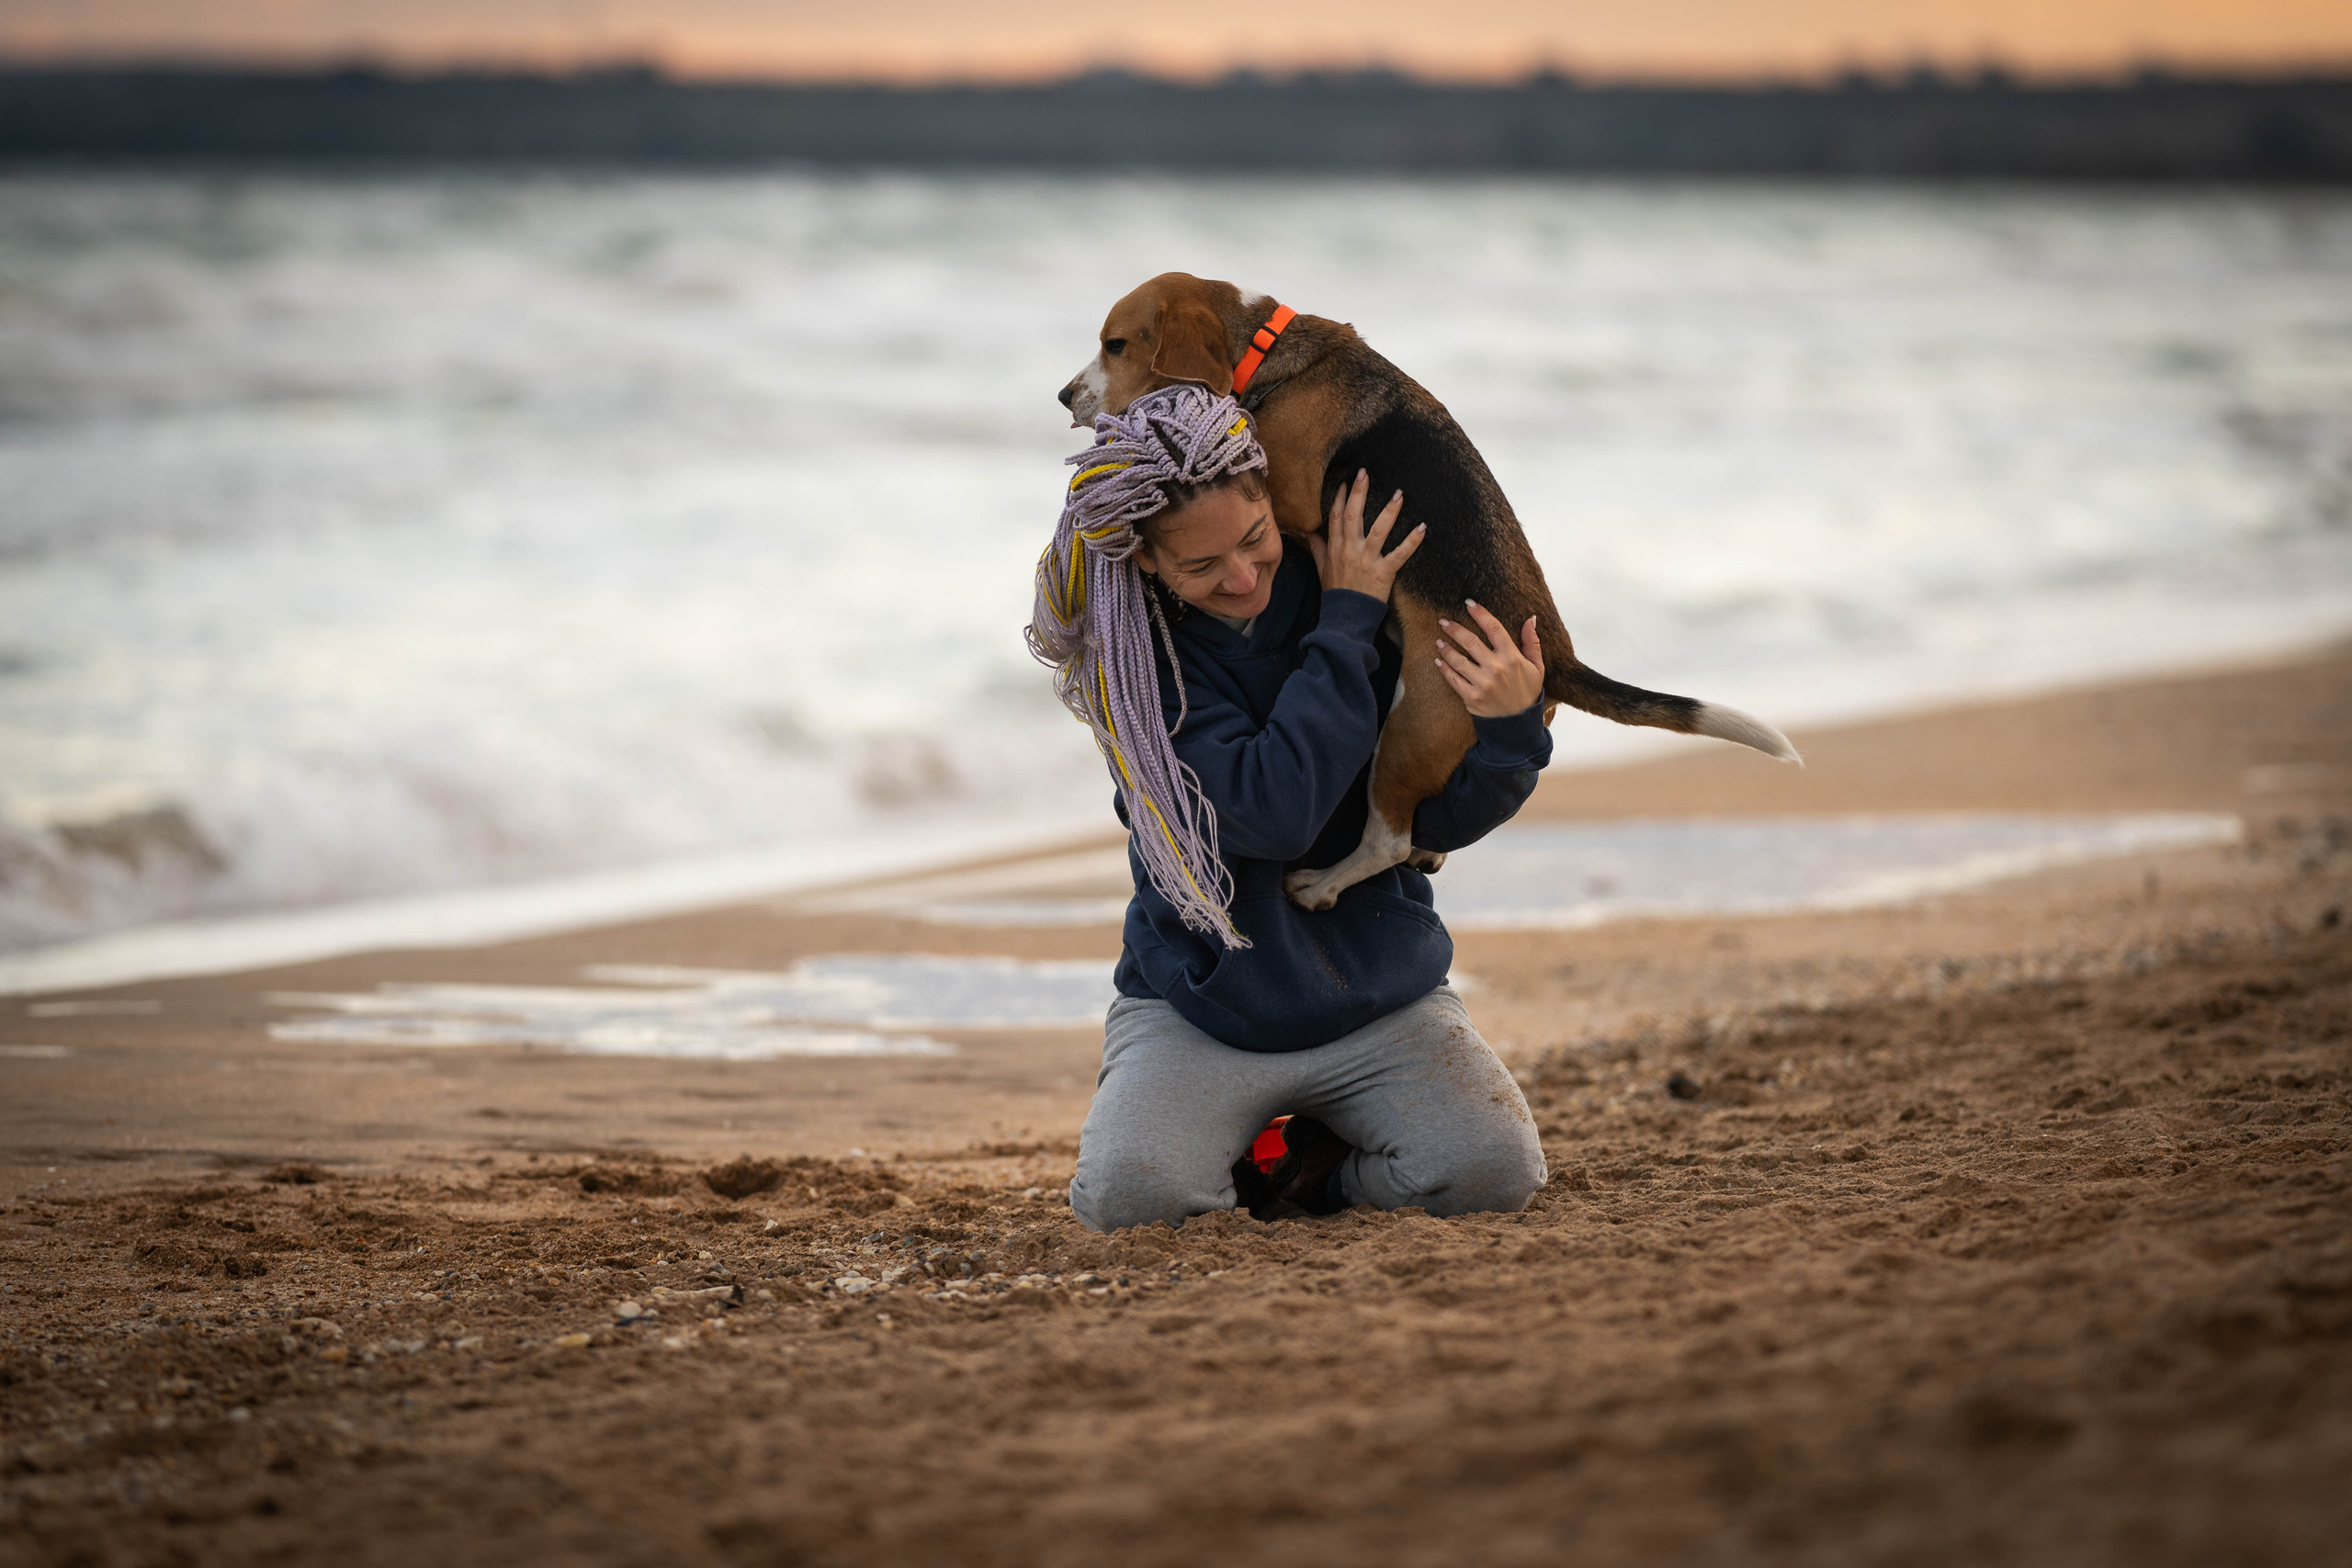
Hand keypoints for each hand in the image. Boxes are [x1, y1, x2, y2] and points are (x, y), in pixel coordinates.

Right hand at [1307, 469, 1424, 604]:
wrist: (1345, 618)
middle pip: (1353, 516)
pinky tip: (1422, 528)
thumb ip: (1317, 547)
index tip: (1347, 480)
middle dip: (1359, 493)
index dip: (1342, 497)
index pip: (1336, 516)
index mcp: (1335, 548)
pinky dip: (1412, 541)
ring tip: (1398, 494)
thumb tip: (1307, 531)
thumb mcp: (1321, 568)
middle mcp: (1349, 550)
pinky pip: (1399, 554)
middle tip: (1366, 472)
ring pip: (1378, 530)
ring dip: (1389, 511)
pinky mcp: (1383, 572)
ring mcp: (1366, 560)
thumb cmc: (1335, 592)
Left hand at [1436, 600, 1545, 717]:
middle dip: (1454, 629)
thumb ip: (1532, 642)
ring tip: (1439, 641)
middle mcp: (1496, 668)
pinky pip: (1453, 679)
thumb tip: (1531, 618)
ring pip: (1458, 660)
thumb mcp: (1536, 667)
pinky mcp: (1471, 697)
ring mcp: (1482, 683)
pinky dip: (1444, 669)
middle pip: (1471, 641)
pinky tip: (1439, 661)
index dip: (1480, 614)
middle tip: (1443, 621)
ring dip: (1446, 648)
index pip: (1494, 628)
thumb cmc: (1528, 692)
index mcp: (1512, 657)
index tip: (1469, 603)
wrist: (1519, 723)